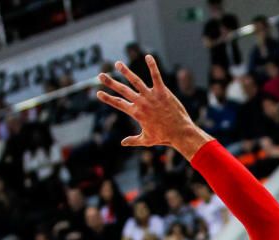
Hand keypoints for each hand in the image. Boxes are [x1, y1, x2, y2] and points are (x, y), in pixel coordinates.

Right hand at [96, 56, 210, 158]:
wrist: (180, 133)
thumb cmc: (164, 137)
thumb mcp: (146, 140)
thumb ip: (133, 140)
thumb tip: (123, 143)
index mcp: (136, 113)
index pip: (118, 103)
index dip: (107, 98)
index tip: (98, 93)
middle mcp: (142, 103)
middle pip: (123, 90)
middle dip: (110, 82)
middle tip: (100, 75)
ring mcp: (152, 96)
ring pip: (136, 81)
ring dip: (126, 72)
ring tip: (118, 64)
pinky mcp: (163, 92)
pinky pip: (156, 76)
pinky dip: (152, 66)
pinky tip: (148, 56)